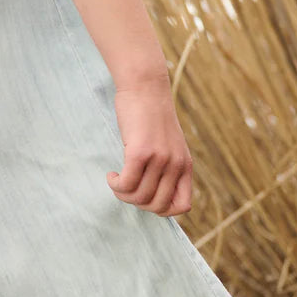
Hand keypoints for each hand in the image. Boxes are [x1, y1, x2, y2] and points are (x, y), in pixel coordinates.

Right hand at [107, 79, 192, 216]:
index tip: (145, 195)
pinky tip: (111, 174)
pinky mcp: (140, 152)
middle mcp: (175, 164)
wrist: (145, 87)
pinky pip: (126, 184)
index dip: (161, 209)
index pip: (182, 205)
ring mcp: (159, 159)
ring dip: (122, 194)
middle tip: (125, 188)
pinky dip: (116, 185)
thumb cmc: (150, 115)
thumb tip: (150, 194)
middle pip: (156, 205)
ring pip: (139, 197)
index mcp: (185, 165)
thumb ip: (166, 166)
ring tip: (116, 180)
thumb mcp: (168, 144)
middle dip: (137, 203)